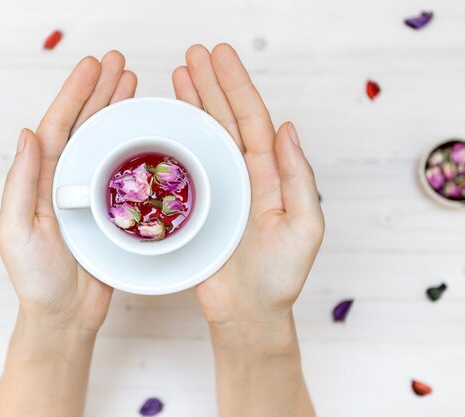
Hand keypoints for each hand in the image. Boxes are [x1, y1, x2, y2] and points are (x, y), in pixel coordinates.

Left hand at [0, 51, 137, 331]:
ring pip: (105, 143)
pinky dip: (134, 148)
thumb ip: (22, 183)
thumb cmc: (36, 279)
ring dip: (117, 112)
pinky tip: (145, 132)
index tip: (93, 67)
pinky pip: (124, 172)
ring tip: (133, 84)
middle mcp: (65, 181)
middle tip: (120, 63)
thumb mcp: (18, 230)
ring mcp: (90, 194)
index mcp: (40, 181)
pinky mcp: (112, 211)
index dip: (75, 95)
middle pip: (83, 127)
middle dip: (100, 92)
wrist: (65, 316)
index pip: (57, 128)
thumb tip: (26, 133)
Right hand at [172, 44, 324, 332]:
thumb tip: (287, 128)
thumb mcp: (304, 227)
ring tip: (177, 75)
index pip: (252, 120)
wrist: (246, 314)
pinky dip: (174, 141)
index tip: (220, 57)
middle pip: (224, 119)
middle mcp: (242, 175)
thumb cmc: (279, 278)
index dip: (236, 86)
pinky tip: (165, 122)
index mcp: (269, 175)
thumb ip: (299, 178)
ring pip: (202, 137)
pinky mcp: (193, 208)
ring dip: (191, 105)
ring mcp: (215, 190)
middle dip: (210, 84)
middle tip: (193, 54)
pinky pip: (182, 167)